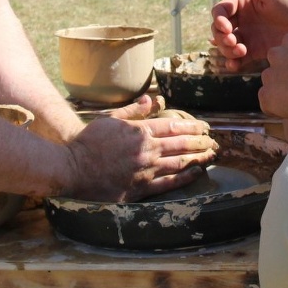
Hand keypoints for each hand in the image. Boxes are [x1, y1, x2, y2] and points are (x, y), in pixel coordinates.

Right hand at [63, 95, 217, 200]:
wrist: (73, 169)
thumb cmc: (89, 142)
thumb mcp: (110, 119)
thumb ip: (133, 110)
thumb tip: (151, 99)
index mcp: (140, 131)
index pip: (174, 126)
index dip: (192, 125)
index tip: (204, 126)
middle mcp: (147, 150)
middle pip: (181, 144)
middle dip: (200, 141)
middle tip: (214, 141)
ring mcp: (145, 170)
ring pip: (180, 163)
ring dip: (198, 158)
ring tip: (211, 155)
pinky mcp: (141, 188)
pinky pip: (169, 183)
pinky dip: (185, 178)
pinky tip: (196, 173)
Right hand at [210, 0, 287, 70]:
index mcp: (243, 3)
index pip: (220, 11)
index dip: (218, 20)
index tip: (227, 28)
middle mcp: (242, 19)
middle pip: (219, 30)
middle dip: (221, 38)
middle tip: (233, 42)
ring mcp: (247, 36)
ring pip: (225, 45)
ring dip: (227, 50)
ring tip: (241, 52)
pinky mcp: (254, 51)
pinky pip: (237, 58)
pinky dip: (232, 62)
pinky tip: (235, 65)